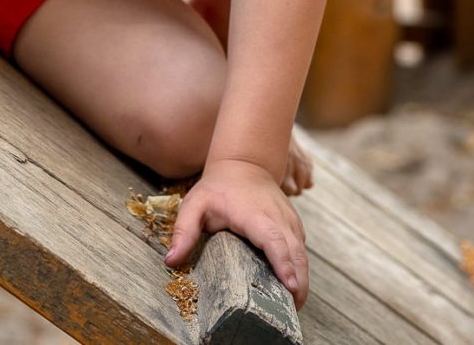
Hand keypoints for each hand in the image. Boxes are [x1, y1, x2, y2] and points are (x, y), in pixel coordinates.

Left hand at [164, 158, 308, 308]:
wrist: (243, 163)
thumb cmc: (217, 187)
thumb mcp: (194, 204)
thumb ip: (184, 231)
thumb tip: (171, 261)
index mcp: (252, 214)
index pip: (273, 239)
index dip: (283, 263)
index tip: (290, 286)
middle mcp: (276, 216)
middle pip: (294, 251)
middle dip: (298, 282)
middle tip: (292, 310)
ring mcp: (288, 219)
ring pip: (301, 252)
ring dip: (302, 278)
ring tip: (294, 306)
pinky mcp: (294, 223)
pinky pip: (301, 248)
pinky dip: (301, 268)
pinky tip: (294, 287)